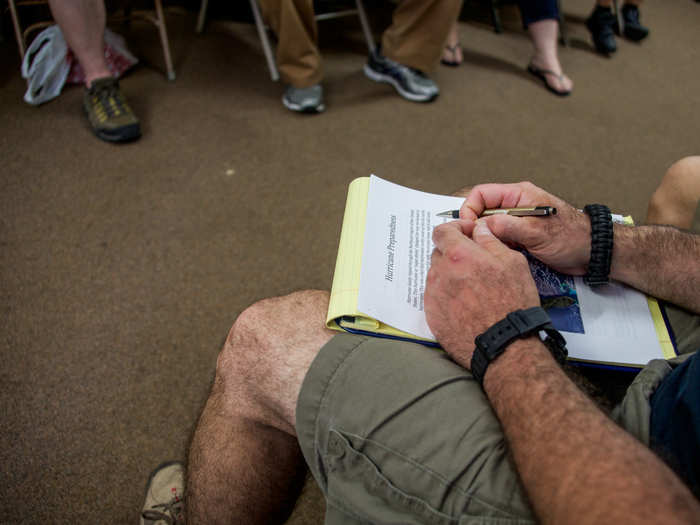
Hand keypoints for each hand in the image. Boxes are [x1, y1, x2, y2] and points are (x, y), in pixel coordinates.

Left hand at [424, 220, 539, 368]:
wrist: (504, 344)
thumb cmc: (513, 303)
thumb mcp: (512, 263)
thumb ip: (490, 241)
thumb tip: (478, 229)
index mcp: (458, 255)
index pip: (442, 231)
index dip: (455, 228)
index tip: (467, 233)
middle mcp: (440, 273)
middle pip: (439, 253)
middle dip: (454, 252)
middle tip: (474, 263)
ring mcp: (433, 295)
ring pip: (437, 275)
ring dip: (450, 274)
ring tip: (472, 288)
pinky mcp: (431, 314)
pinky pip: (435, 296)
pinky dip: (447, 294)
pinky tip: (465, 304)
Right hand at [460, 182, 590, 275]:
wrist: (591, 253)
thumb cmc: (572, 237)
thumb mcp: (537, 232)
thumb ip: (508, 226)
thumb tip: (481, 226)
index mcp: (519, 195)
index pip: (482, 194)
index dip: (470, 208)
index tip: (467, 226)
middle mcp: (515, 206)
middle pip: (482, 211)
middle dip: (476, 226)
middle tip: (476, 242)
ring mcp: (516, 221)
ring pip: (488, 227)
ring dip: (486, 238)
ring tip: (491, 249)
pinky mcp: (519, 236)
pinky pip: (498, 239)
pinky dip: (496, 246)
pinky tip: (501, 255)